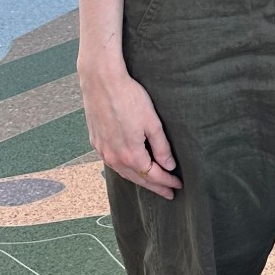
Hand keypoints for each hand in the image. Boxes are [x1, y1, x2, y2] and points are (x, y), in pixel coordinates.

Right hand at [78, 56, 180, 198]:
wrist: (101, 82)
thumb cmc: (129, 98)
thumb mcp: (152, 123)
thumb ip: (161, 147)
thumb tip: (169, 166)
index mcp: (131, 155)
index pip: (153, 176)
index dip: (167, 182)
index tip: (178, 185)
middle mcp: (114, 158)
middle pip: (139, 179)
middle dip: (155, 186)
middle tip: (169, 193)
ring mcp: (103, 151)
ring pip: (124, 173)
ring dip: (140, 179)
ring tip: (153, 184)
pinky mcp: (96, 142)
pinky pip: (113, 163)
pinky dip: (126, 169)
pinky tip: (132, 168)